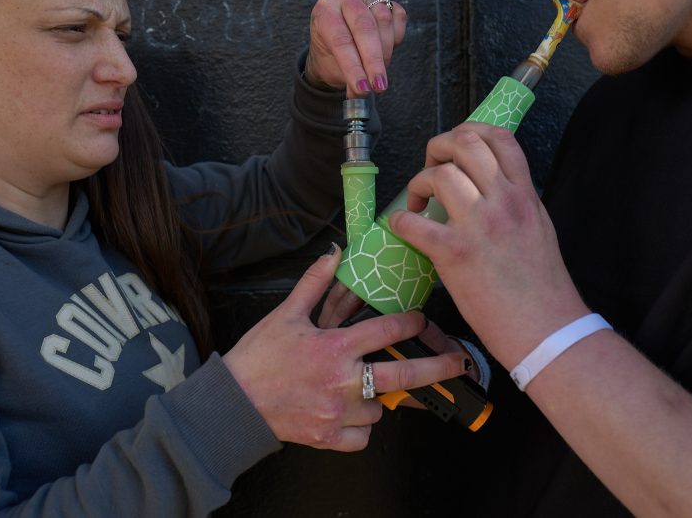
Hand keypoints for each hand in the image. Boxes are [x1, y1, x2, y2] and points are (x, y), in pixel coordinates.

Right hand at [222, 245, 467, 451]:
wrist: (233, 404)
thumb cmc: (257, 358)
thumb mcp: (285, 314)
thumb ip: (314, 284)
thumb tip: (332, 254)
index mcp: (336, 348)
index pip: (387, 331)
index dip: (410, 323)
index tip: (421, 320)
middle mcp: (344, 381)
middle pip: (404, 376)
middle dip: (437, 368)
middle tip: (458, 364)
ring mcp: (339, 413)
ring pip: (381, 408)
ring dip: (380, 398)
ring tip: (366, 387)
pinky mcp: (331, 438)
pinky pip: (364, 436)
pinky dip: (362, 427)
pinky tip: (350, 413)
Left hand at [304, 0, 406, 97]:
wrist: (338, 42)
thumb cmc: (332, 57)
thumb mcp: (332, 68)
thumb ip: (347, 79)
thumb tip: (362, 93)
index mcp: (324, 11)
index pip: (340, 40)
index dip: (353, 67)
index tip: (363, 89)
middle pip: (364, 27)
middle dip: (374, 61)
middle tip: (379, 86)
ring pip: (384, 21)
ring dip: (385, 53)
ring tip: (379, 73)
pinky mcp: (386, 1)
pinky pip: (398, 17)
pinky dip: (396, 38)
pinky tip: (387, 50)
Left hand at [386, 123, 590, 369]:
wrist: (546, 329)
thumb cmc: (542, 287)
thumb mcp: (539, 227)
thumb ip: (515, 201)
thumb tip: (487, 186)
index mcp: (525, 195)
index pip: (500, 137)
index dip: (470, 130)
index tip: (454, 147)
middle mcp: (504, 202)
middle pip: (466, 143)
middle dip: (438, 146)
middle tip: (430, 167)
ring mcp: (480, 225)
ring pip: (439, 174)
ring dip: (419, 182)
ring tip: (418, 202)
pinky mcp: (455, 253)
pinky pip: (414, 221)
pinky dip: (400, 220)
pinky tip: (404, 227)